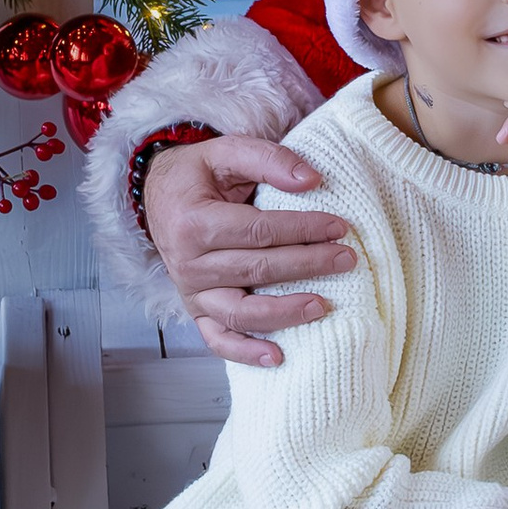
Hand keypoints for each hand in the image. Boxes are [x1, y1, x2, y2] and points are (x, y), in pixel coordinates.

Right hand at [143, 134, 354, 368]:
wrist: (160, 196)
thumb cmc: (199, 175)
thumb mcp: (227, 151)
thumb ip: (269, 159)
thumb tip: (312, 180)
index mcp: (195, 222)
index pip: (259, 231)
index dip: (302, 230)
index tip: (340, 227)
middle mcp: (189, 263)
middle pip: (257, 269)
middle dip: (307, 265)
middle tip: (347, 259)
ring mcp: (191, 292)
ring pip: (241, 311)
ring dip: (284, 312)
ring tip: (323, 306)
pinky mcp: (195, 311)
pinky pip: (217, 339)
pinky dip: (245, 353)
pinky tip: (277, 357)